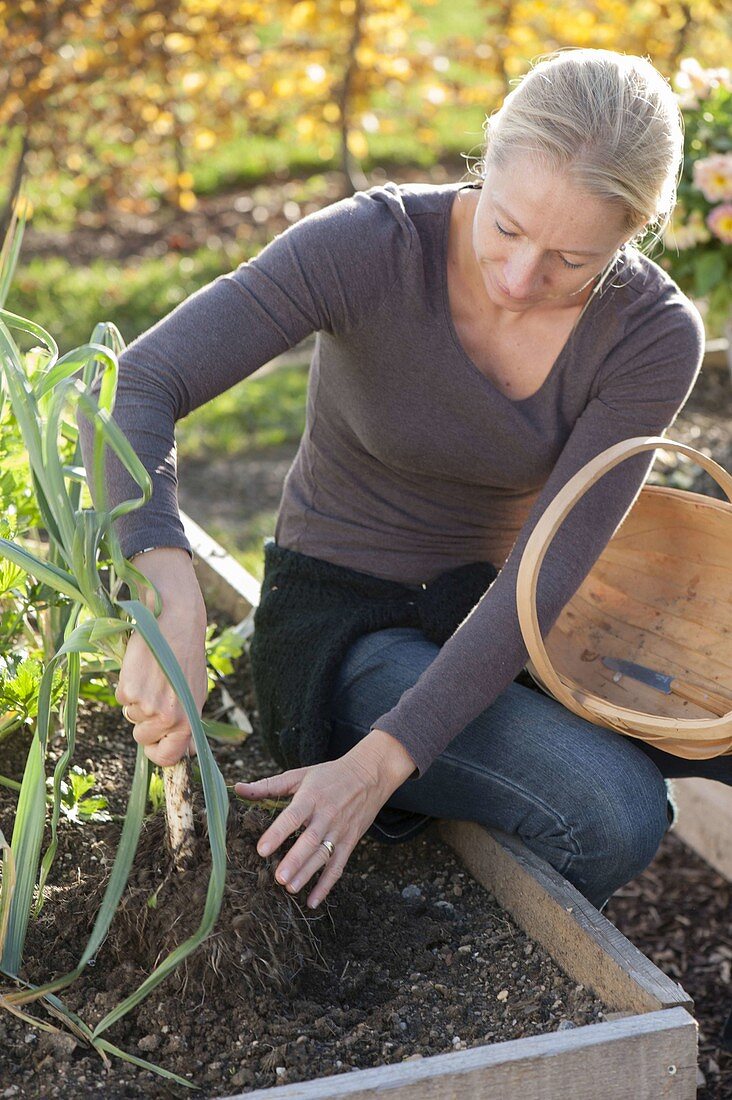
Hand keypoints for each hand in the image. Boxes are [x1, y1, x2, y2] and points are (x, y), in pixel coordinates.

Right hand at [115, 548, 208, 765]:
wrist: (175, 622)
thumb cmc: (185, 657)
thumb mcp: (194, 693)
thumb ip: (187, 724)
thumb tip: (187, 751)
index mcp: (188, 721)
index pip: (167, 758)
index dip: (157, 752)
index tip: (154, 742)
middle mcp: (168, 718)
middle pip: (142, 738)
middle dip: (144, 721)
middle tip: (156, 693)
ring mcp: (147, 706)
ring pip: (131, 716)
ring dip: (137, 700)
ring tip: (153, 675)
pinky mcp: (129, 690)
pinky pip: (121, 698)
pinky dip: (127, 684)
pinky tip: (141, 667)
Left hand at [235, 730, 415, 908]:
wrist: (370, 774)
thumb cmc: (329, 775)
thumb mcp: (300, 775)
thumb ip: (268, 785)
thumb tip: (237, 788)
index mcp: (312, 796)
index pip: (293, 816)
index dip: (278, 833)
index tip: (262, 849)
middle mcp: (327, 815)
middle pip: (310, 840)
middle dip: (295, 860)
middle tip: (279, 877)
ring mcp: (340, 830)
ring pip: (324, 856)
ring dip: (308, 874)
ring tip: (290, 888)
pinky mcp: (350, 842)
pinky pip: (338, 866)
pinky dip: (327, 885)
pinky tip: (313, 901)